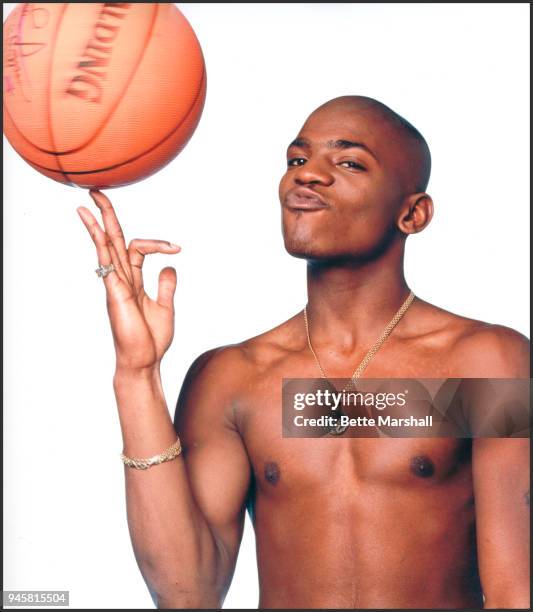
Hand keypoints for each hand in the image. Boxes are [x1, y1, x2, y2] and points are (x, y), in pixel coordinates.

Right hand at [77, 190, 180, 371]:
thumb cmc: (151, 339)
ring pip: (105, 247)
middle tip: (96, 191)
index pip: (138, 249)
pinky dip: (103, 245)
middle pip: (112, 240)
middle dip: (106, 216)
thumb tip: (172, 265)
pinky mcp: (115, 293)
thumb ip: (166, 285)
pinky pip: (108, 264)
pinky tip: (97, 230)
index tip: (177, 249)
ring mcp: (116, 284)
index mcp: (133, 280)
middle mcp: (121, 279)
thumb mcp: (165, 306)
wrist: (144, 361)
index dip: (157, 243)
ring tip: (89, 201)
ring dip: (98, 223)